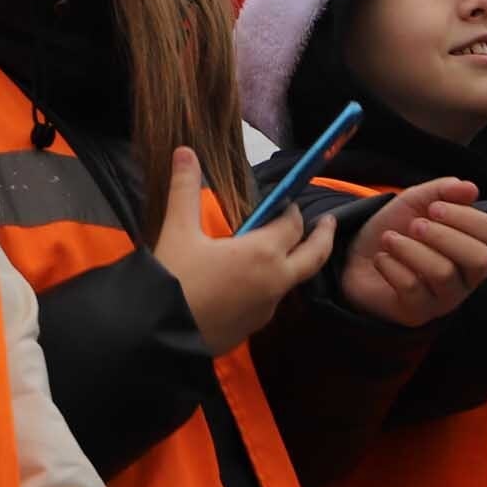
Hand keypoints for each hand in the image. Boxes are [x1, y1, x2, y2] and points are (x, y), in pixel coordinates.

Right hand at [153, 148, 335, 354]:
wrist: (158, 335)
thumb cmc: (173, 279)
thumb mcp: (178, 230)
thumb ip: (185, 189)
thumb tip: (185, 151)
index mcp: (262, 252)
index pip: (292, 224)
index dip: (292, 210)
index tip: (287, 202)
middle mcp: (274, 281)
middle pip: (314, 256)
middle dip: (324, 237)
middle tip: (329, 223)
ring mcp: (266, 309)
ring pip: (290, 281)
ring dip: (291, 264)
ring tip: (280, 251)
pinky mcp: (252, 328)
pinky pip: (268, 302)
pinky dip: (267, 286)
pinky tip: (247, 282)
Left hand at [337, 177, 486, 327]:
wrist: (358, 256)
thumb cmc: (398, 228)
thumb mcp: (418, 201)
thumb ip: (443, 191)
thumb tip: (471, 188)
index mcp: (474, 247)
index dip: (465, 216)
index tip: (434, 207)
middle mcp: (467, 277)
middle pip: (480, 259)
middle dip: (444, 236)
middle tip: (415, 225)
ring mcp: (444, 299)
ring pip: (443, 273)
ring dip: (411, 249)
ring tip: (389, 238)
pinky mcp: (418, 313)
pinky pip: (412, 288)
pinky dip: (392, 265)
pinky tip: (382, 258)